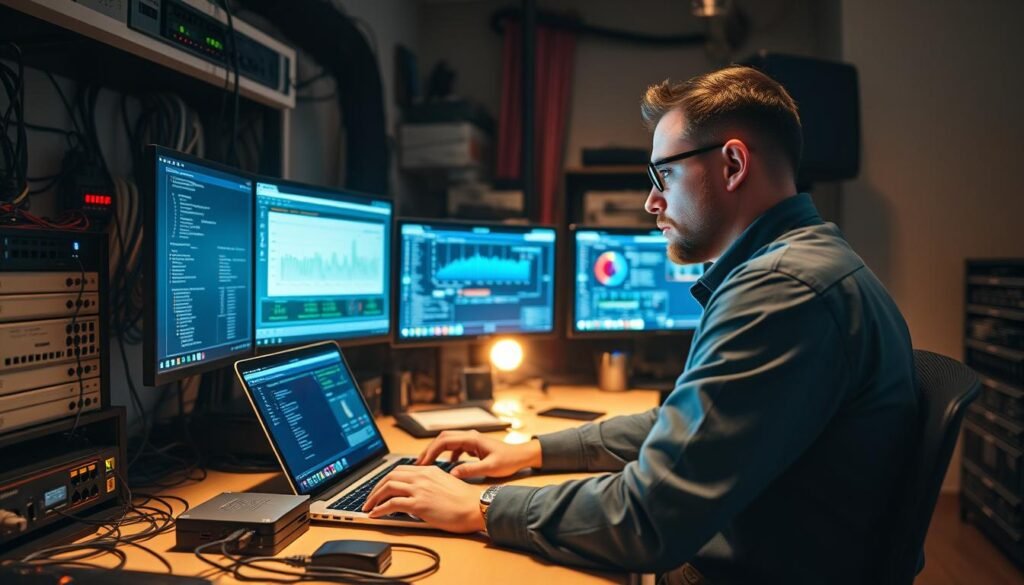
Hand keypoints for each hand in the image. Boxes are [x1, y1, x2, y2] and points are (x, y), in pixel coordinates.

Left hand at [361, 465, 484, 532]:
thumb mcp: (446, 484)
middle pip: (390, 476)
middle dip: (375, 487)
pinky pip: (392, 503)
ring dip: (374, 497)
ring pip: (388, 487)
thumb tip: (418, 494)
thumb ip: (430, 484)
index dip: (386, 479)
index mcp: (429, 470)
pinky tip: (375, 514)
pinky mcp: (419, 504)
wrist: (476, 507)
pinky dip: (379, 509)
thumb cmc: (466, 501)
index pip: (400, 470)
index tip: (380, 488)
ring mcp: (420, 489)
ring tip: (368, 507)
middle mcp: (422, 476)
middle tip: (369, 498)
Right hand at [416, 430, 541, 478]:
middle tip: (418, 464)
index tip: (422, 463)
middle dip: (429, 450)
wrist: (521, 456)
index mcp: (472, 439)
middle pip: (442, 439)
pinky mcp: (472, 446)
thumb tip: (453, 473)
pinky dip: (446, 455)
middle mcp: (469, 436)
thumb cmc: (509, 460)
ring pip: (447, 442)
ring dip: (436, 452)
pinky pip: (454, 448)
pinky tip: (447, 466)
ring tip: (428, 465)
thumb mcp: (490, 468)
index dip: (431, 451)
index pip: (444, 441)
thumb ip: (471, 470)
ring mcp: (470, 440)